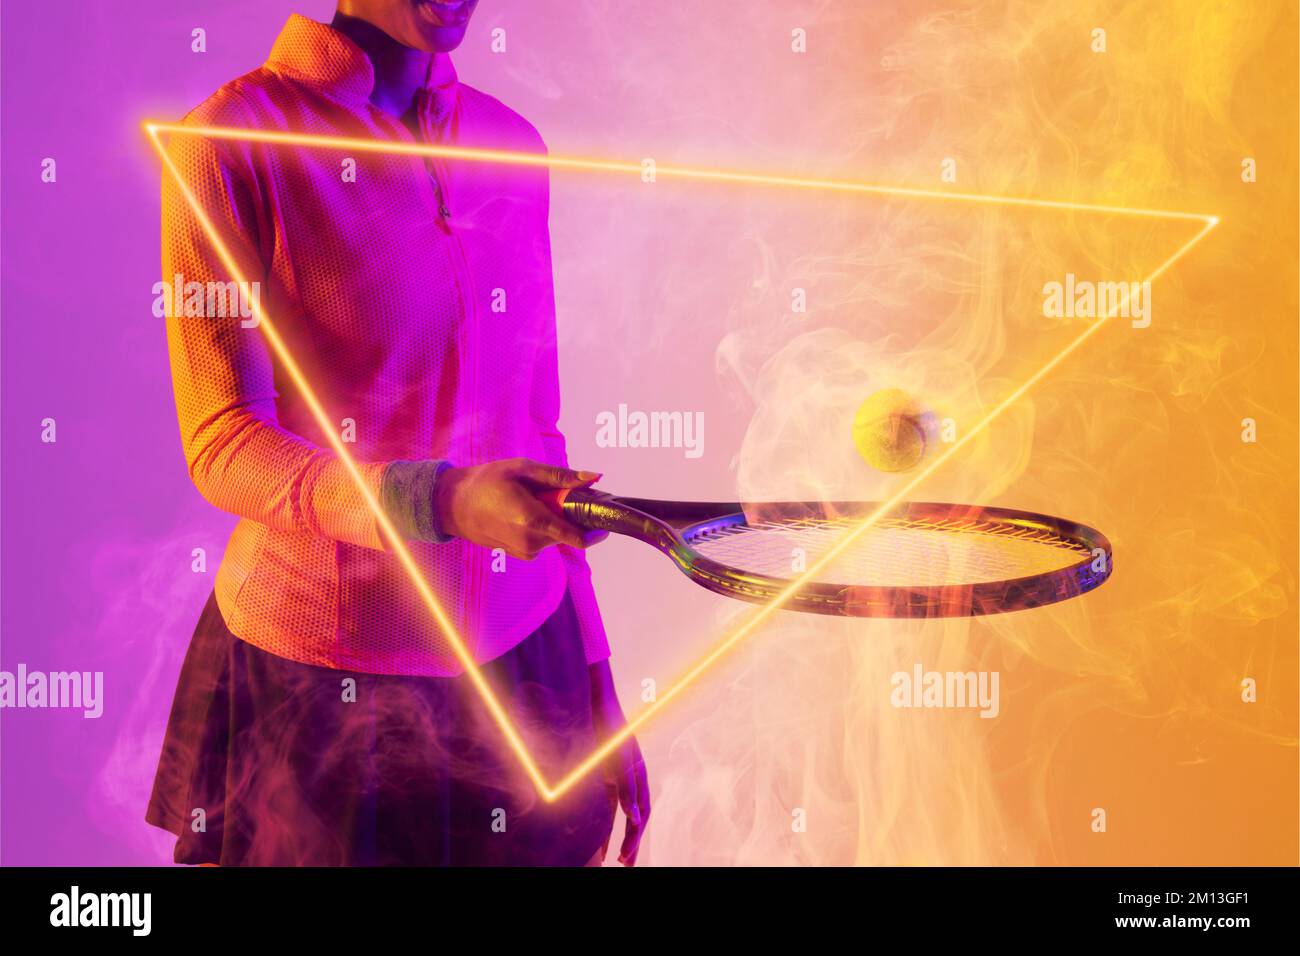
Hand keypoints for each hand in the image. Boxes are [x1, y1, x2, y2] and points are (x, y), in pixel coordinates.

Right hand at [434, 458, 605, 558]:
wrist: (451, 505)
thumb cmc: (486, 482)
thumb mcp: (523, 470)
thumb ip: (560, 477)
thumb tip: (594, 478)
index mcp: (534, 521)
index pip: (579, 537)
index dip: (596, 528)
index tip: (601, 514)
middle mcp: (532, 543)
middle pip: (569, 532)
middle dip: (569, 513)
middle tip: (552, 492)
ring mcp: (525, 552)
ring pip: (556, 536)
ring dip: (553, 519)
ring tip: (529, 499)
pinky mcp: (520, 554)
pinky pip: (543, 540)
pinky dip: (542, 527)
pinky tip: (522, 512)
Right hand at [589, 660, 649, 865]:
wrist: (593, 693)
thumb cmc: (591, 724)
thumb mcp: (595, 760)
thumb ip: (599, 782)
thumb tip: (590, 804)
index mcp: (627, 773)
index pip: (634, 810)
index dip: (631, 834)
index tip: (621, 856)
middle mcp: (634, 770)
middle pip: (640, 812)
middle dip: (634, 841)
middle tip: (626, 864)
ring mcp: (630, 763)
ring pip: (638, 804)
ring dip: (633, 831)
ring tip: (625, 855)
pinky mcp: (623, 755)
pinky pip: (628, 784)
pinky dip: (630, 803)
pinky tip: (631, 819)